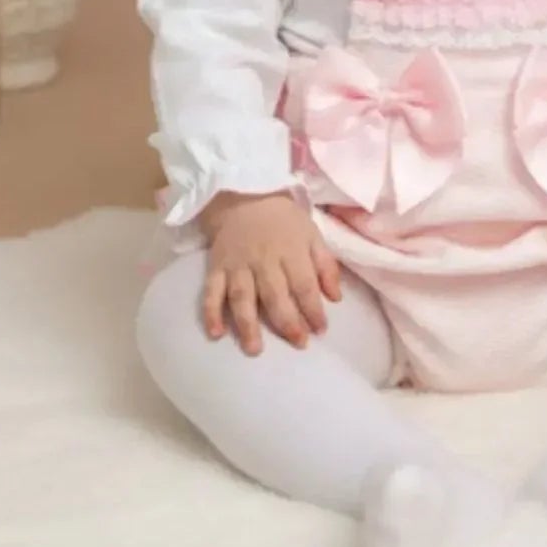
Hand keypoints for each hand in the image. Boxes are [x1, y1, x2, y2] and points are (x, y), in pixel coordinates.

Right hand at [200, 189, 342, 355]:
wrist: (243, 196)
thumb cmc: (283, 221)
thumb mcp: (312, 234)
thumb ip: (326, 266)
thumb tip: (336, 299)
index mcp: (290, 251)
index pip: (304, 285)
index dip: (313, 309)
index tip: (320, 330)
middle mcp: (263, 260)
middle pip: (275, 295)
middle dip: (287, 322)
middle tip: (298, 344)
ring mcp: (237, 265)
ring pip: (242, 297)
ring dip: (248, 325)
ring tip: (254, 349)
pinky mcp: (216, 267)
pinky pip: (211, 291)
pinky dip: (211, 312)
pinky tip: (216, 333)